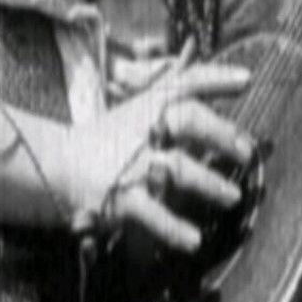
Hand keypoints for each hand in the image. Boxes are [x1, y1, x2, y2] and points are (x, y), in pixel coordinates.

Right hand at [72, 41, 252, 253]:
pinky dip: (174, 229)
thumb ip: (173, 87)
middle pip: (186, 120)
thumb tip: (211, 60)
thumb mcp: (137, 106)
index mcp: (148, 106)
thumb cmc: (106, 137)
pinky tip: (194, 241)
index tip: (247, 79)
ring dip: (209, 184)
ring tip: (233, 197)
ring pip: (178, 169)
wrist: (53, 166)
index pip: (185, 83)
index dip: (216, 78)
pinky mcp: (119, 199)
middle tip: (248, 152)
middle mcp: (142, 130)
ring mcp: (131, 164)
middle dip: (220, 133)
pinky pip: (152, 215)